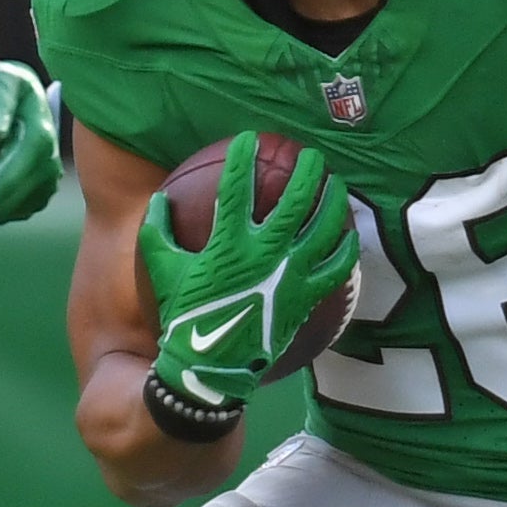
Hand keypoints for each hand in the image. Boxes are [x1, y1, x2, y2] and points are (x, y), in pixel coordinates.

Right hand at [137, 131, 359, 409]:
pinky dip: (345, 248)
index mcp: (228, 242)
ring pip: (324, 227)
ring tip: (336, 184)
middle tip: (310, 156)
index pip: (238, 187)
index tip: (248, 140)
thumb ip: (158, 232)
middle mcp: (266, 252)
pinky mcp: (306, 297)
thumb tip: (160, 199)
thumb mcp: (162, 271)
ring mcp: (291, 274)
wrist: (211, 367)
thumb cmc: (184, 317)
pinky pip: (336, 268)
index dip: (243, 157)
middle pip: (296, 199)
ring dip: (332, 200)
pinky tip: (348, 236)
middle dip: (306, 170)